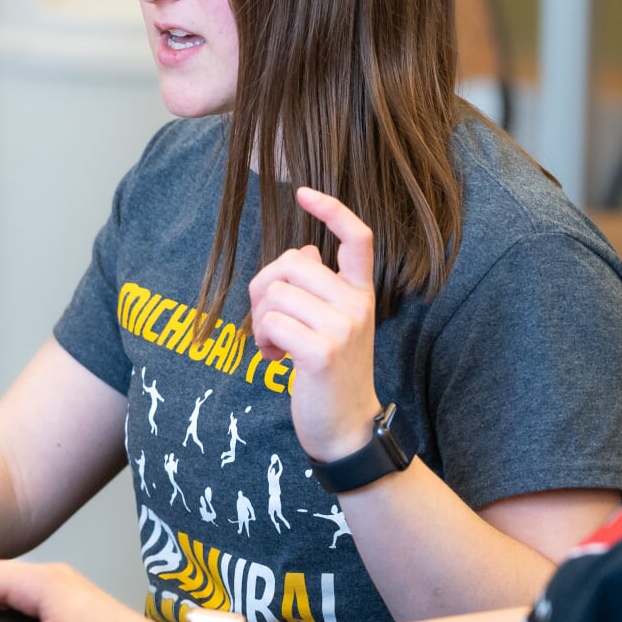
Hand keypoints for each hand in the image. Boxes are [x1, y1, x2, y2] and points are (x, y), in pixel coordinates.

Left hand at [246, 186, 382, 462]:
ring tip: (274, 345)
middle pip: (289, 265)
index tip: (303, 194)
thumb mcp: (333, 325)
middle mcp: (357, 304)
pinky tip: (275, 359)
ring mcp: (343, 327)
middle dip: (263, 291)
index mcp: (361, 293)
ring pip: (275, 294)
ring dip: (260, 321)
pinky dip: (261, 340)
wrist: (347, 428)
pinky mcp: (323, 351)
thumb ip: (318, 288)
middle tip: (269, 323)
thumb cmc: (331, 374)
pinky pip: (270, 323)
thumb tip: (302, 253)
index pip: (357, 237)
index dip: (331, 209)